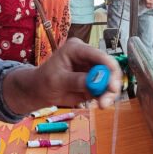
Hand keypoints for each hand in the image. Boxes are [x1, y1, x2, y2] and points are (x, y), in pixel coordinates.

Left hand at [8, 37, 122, 109]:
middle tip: (107, 99)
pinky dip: (106, 97)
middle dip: (111, 83)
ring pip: (110, 79)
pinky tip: (100, 103)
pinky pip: (106, 88)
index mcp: (76, 49)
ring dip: (110, 93)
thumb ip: (75, 80)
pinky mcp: (94, 81)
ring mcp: (92, 69)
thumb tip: (94, 81)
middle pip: (109, 66)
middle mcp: (88, 57)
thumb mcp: (56, 80)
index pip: (98, 54)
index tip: (112, 84)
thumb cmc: (44, 81)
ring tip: (102, 104)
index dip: (109, 67)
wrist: (40, 91)